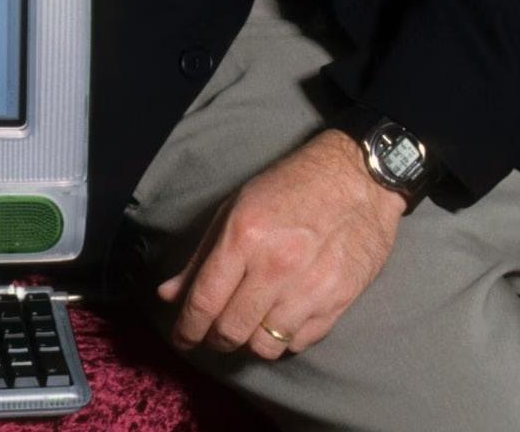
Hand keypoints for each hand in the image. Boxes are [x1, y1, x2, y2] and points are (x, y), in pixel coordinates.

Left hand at [157, 130, 405, 358]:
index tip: (180, 338)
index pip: (204, 300)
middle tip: (210, 334)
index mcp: (244, 236)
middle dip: (213, 339)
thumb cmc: (290, 186)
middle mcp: (275, 267)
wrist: (358, 179)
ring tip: (246, 325)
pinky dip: (282, 339)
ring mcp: (309, 289)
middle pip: (231, 330)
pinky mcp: (337, 304)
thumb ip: (202, 255)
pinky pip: (298, 344)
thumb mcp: (236, 207)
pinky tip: (278, 320)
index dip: (186, 327)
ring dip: (248, 342)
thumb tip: (167, 294)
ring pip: (264, 346)